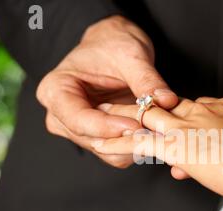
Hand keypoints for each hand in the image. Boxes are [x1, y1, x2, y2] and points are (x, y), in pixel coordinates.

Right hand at [36, 15, 177, 167]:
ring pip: (108, 151)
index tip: (136, 125)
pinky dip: (138, 145)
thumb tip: (166, 101)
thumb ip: (146, 79)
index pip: (78, 119)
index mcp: (55, 91)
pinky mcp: (98, 139)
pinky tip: (155, 131)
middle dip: (126, 137)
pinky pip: (118, 153)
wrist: (112, 47)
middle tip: (157, 129)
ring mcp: (78, 131)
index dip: (108, 127)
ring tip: (159, 128)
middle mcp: (61, 116)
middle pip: (93, 140)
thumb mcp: (130, 54)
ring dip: (134, 143)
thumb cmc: (112, 44)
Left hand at [91, 97, 222, 197]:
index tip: (175, 119)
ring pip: (145, 117)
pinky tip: (102, 144)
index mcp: (220, 110)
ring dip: (123, 117)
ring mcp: (184, 128)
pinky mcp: (173, 146)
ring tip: (104, 115)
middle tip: (129, 105)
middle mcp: (199, 113)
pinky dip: (118, 143)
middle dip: (146, 106)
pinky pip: (138, 142)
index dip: (180, 114)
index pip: (193, 107)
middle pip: (165, 105)